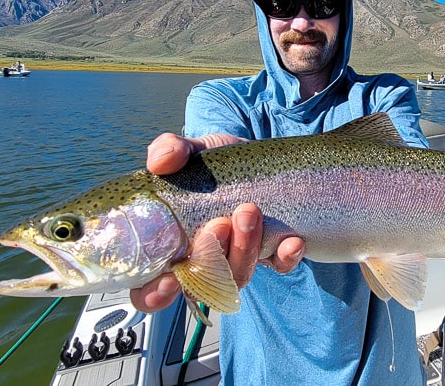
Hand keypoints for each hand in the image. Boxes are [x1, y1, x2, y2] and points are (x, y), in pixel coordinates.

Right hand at [130, 132, 305, 312]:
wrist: (255, 157)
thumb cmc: (213, 164)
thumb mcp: (191, 151)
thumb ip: (171, 151)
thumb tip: (160, 161)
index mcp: (172, 244)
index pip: (153, 287)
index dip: (155, 294)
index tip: (168, 280)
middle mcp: (204, 260)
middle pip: (202, 284)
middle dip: (210, 260)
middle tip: (220, 224)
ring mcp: (238, 259)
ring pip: (239, 276)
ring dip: (244, 249)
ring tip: (250, 211)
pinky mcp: (271, 253)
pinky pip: (279, 267)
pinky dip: (285, 257)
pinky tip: (292, 240)